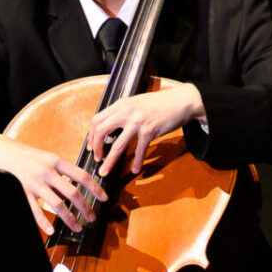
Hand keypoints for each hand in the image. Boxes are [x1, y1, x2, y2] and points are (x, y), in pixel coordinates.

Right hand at [0, 134, 106, 234]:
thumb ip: (62, 169)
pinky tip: (52, 231)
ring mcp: (35, 183)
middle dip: (85, 208)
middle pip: (72, 193)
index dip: (95, 188)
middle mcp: (47, 172)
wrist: (1, 152)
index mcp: (56, 161)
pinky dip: (44, 222)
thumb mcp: (47, 157)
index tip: (104, 198)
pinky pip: (35, 210)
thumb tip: (80, 182)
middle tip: (92, 218)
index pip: (81, 175)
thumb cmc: (27, 156)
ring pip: (57, 205)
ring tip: (77, 227)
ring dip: (69, 218)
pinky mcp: (22, 191)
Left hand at [85, 85, 204, 177]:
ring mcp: (138, 121)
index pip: (97, 119)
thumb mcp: (136, 102)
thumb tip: (110, 127)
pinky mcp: (150, 131)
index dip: (91, 135)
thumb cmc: (159, 103)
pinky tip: (135, 170)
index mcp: (121, 104)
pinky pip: (140, 151)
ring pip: (117, 145)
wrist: (180, 100)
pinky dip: (137, 162)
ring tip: (105, 171)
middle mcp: (126, 112)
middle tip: (96, 158)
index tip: (91, 146)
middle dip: (95, 147)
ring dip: (109, 161)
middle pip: (101, 131)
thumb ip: (123, 112)